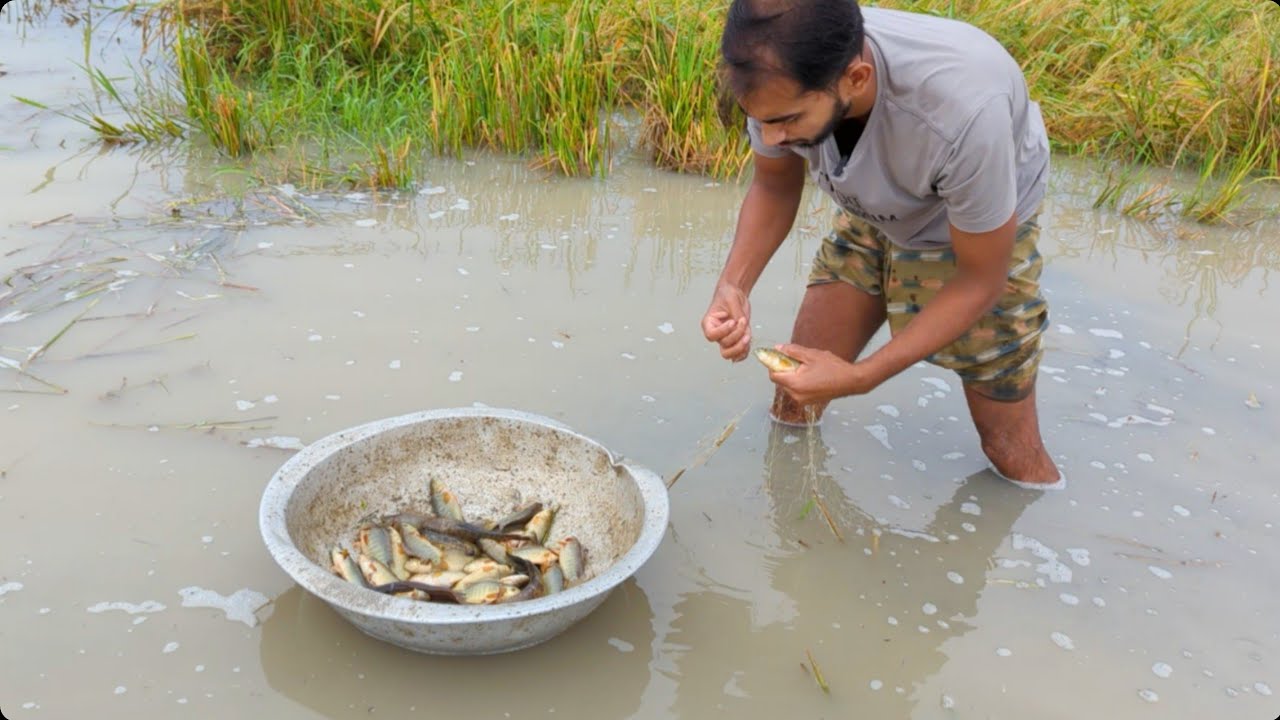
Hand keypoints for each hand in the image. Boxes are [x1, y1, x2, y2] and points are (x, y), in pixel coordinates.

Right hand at [701, 283, 751, 360]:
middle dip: (736, 340)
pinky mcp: (736, 339)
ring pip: (729, 353)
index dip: (723, 331)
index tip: (732, 321)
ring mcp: (726, 338)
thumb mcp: (731, 300)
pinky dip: (745, 351)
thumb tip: (742, 326)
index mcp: (709, 323)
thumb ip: (737, 314)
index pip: (712, 335)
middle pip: (723, 347)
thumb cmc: (728, 295)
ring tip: (748, 335)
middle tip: (744, 330)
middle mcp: (716, 333)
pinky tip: (748, 340)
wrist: (735, 294)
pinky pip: (738, 353)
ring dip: (741, 347)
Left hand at [768, 343, 882, 405]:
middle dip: (784, 370)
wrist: (851, 381)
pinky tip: (811, 375)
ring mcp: (803, 401)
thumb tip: (778, 348)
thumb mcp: (811, 355)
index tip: (778, 357)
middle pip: (780, 381)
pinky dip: (799, 382)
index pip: (773, 375)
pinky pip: (797, 391)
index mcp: (795, 384)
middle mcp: (796, 396)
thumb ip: (792, 351)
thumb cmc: (833, 368)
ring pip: (788, 386)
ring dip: (792, 376)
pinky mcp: (809, 402)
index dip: (773, 365)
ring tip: (807, 367)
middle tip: (796, 360)